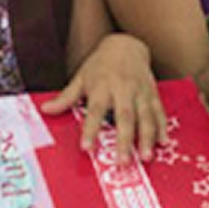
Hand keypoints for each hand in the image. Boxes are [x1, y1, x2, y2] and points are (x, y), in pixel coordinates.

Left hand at [42, 34, 167, 157]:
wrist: (126, 45)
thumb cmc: (100, 64)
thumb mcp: (81, 78)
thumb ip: (66, 97)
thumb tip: (45, 110)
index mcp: (102, 87)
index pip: (95, 110)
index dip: (91, 129)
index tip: (87, 148)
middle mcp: (123, 90)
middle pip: (125, 117)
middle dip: (125, 140)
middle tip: (122, 162)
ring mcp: (140, 92)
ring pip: (145, 117)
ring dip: (146, 138)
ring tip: (145, 157)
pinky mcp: (153, 94)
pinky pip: (159, 112)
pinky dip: (162, 128)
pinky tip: (163, 143)